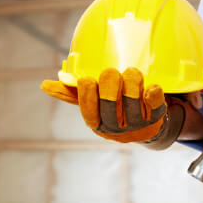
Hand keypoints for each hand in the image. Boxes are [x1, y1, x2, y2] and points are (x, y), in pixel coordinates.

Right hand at [41, 68, 187, 148]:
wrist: (150, 127)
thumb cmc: (116, 111)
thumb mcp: (94, 105)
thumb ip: (72, 95)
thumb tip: (44, 86)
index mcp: (98, 124)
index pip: (88, 108)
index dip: (87, 91)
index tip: (89, 79)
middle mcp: (116, 128)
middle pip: (109, 100)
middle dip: (110, 80)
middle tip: (112, 73)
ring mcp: (137, 125)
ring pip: (132, 95)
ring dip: (131, 78)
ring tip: (132, 74)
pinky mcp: (157, 119)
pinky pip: (155, 101)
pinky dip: (153, 91)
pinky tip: (151, 87)